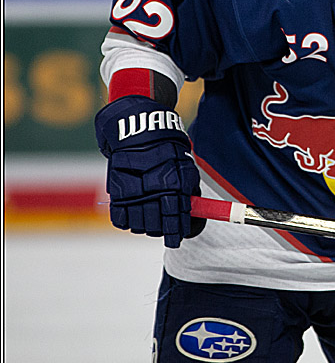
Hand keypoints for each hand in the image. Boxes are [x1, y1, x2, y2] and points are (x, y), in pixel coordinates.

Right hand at [95, 95, 205, 247]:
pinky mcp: (115, 189)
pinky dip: (126, 221)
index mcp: (174, 183)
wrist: (138, 125)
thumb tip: (190, 210)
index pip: (177, 216)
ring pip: (138, 224)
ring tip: (148, 224)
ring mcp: (133, 190)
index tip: (177, 238)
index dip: (177, 231)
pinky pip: (120, 217)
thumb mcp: (183, 162)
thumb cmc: (166, 144)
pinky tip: (132, 217)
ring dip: (144, 227)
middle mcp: (153, 189)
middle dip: (161, 230)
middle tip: (163, 231)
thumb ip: (186, 187)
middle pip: (157, 224)